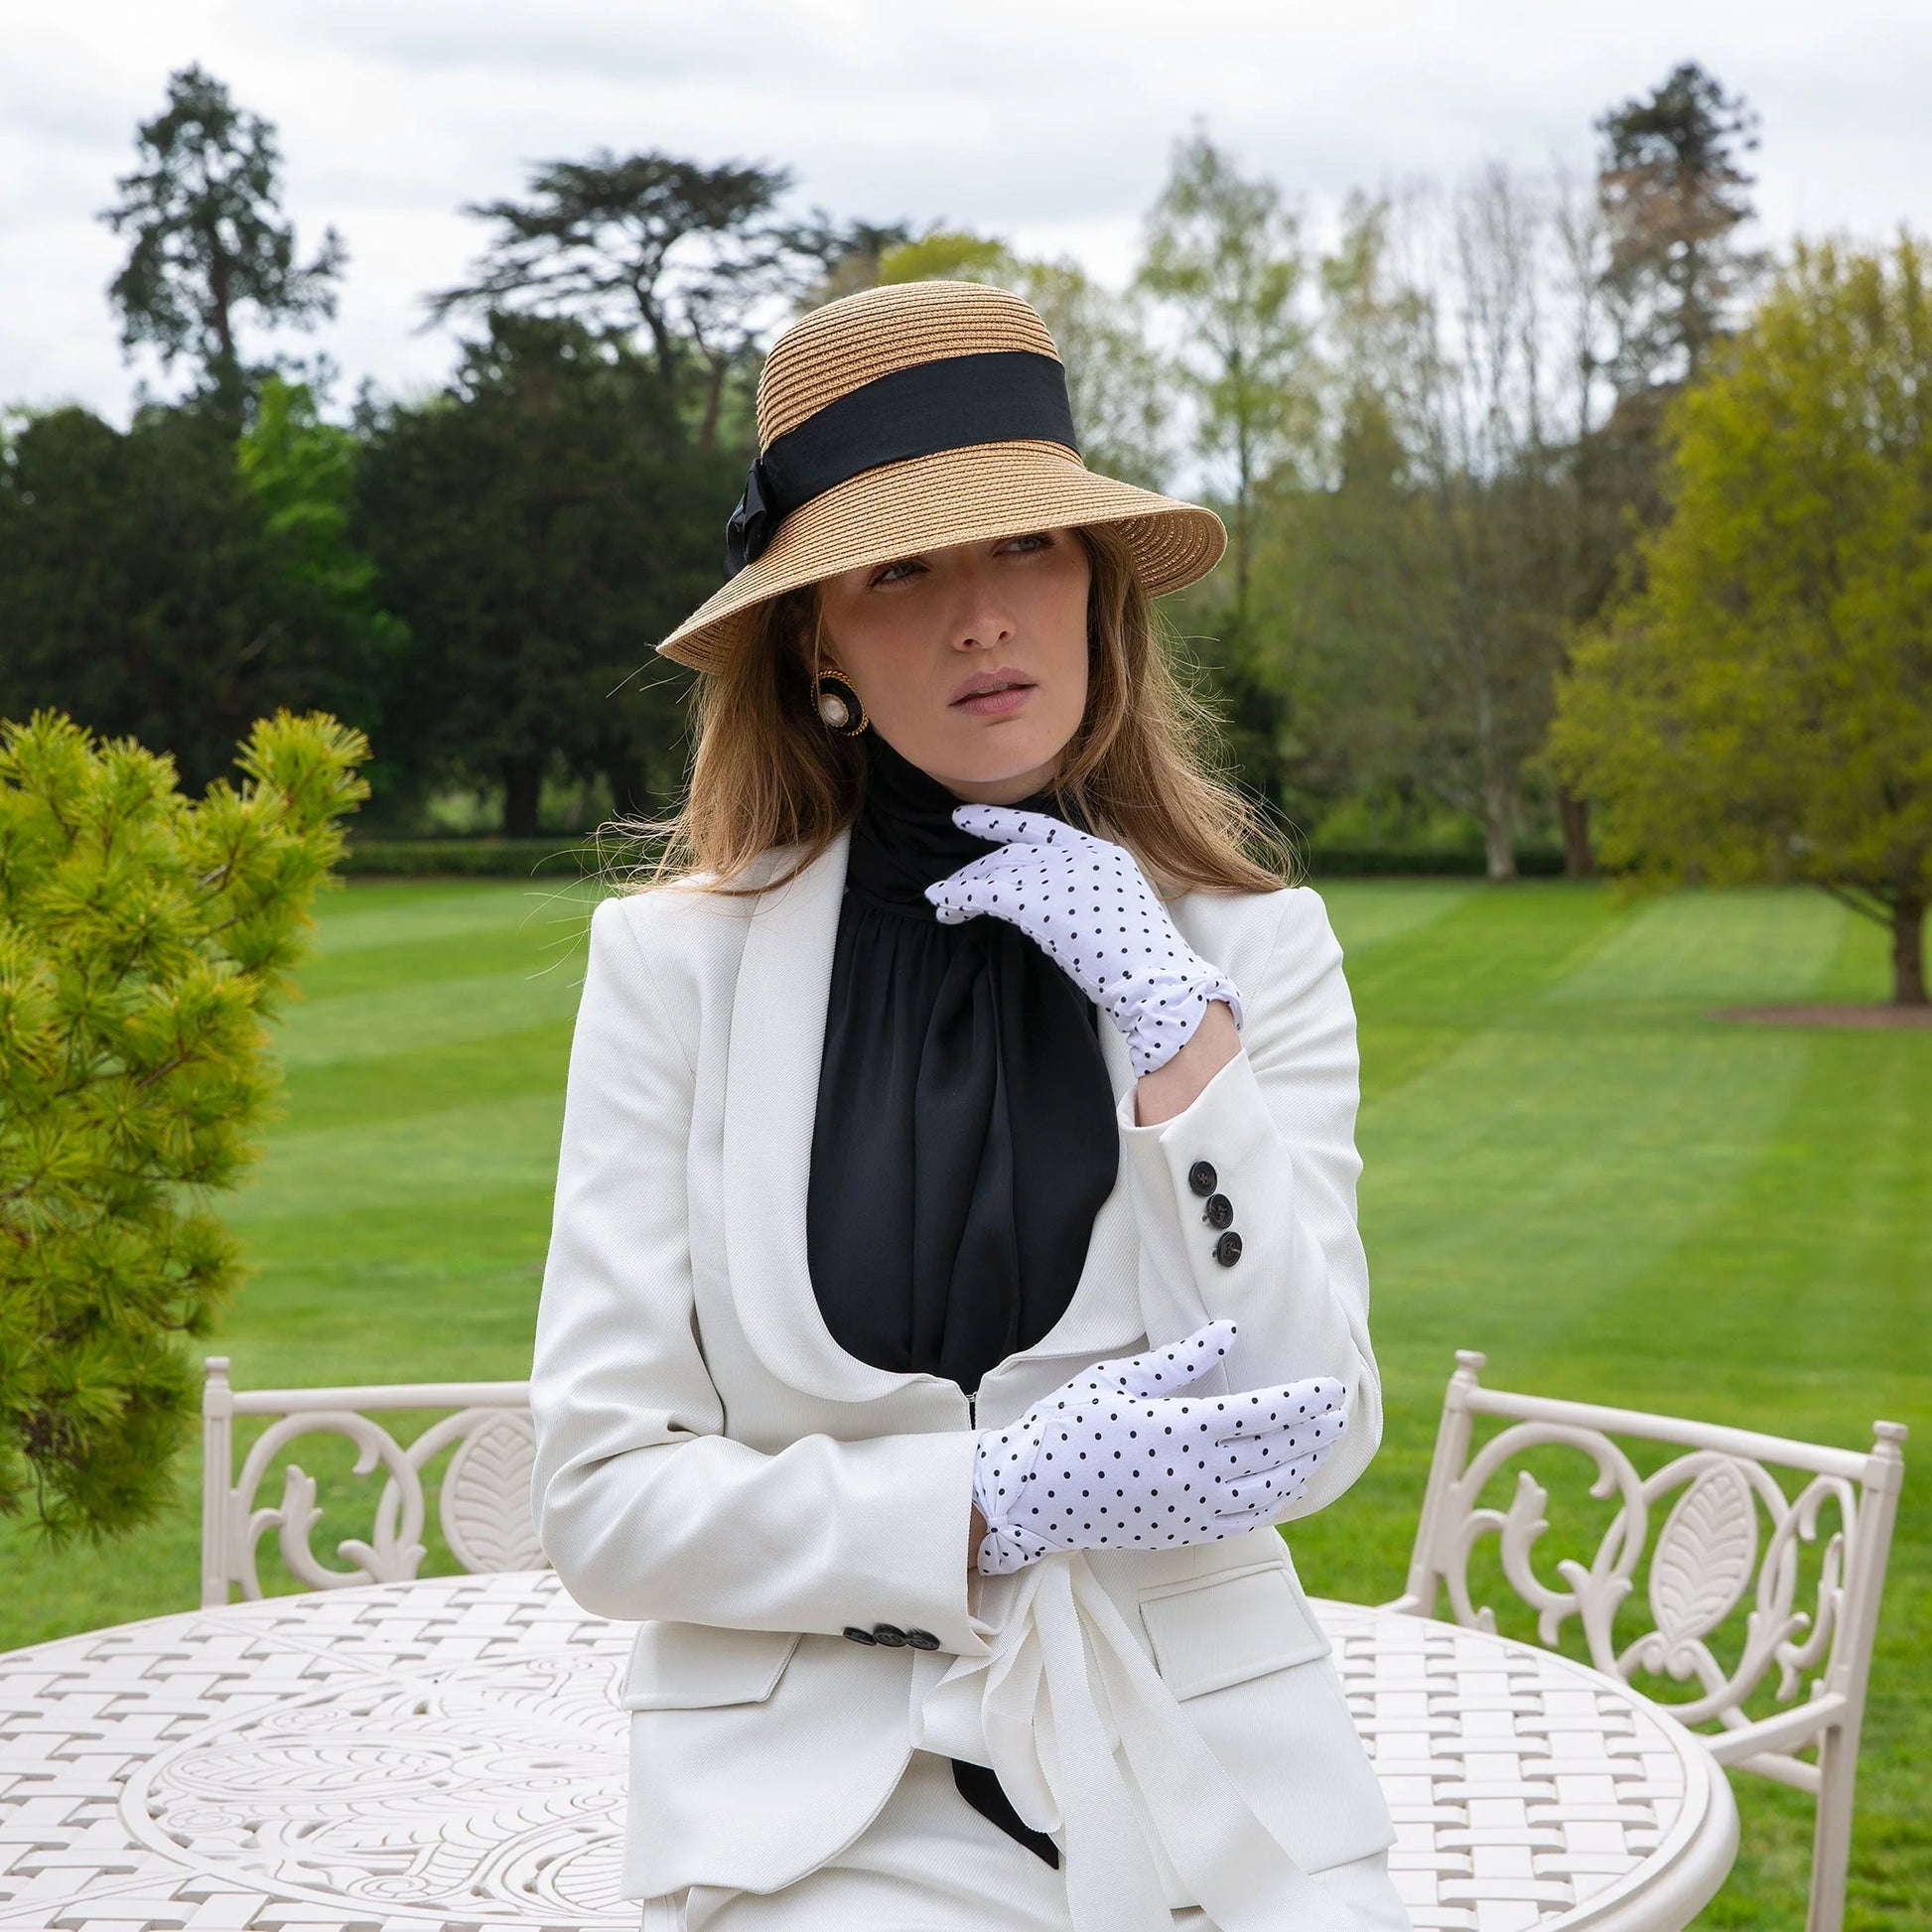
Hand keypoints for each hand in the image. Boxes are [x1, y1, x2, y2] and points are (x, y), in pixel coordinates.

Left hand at [923, 806, 1243, 1078]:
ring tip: (942, 901)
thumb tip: (1048, 905)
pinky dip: (961, 898)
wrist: (1158, 983)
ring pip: (997, 870)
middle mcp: (1082, 854)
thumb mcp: (1117, 910)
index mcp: (1103, 853)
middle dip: (977, 868)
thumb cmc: (1142, 962)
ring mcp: (1063, 874)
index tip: (964, 819)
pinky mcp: (1043, 901)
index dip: (998, 822)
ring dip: (963, 886)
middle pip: (1014, 851)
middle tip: (949, 884)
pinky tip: (947, 907)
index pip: (1041, 828)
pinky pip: (988, 893)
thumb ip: (1085, 894)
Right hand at [970, 1318, 1347, 1575]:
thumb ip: (1180, 1360)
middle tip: (1338, 1411)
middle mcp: (1194, 1474)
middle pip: (1276, 1453)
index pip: (1263, 1414)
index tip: (1332, 1387)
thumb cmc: (1065, 1425)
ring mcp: (1191, 1510)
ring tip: (1320, 1445)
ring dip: (1302, 1467)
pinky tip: (1285, 1485)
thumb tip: (1229, 1333)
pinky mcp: (1183, 1534)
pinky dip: (1274, 1501)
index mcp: (1180, 1428)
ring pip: (1269, 1492)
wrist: (1028, 1494)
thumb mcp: (1117, 1380)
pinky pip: (1245, 1520)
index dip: (1304, 1400)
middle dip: (1314, 1431)